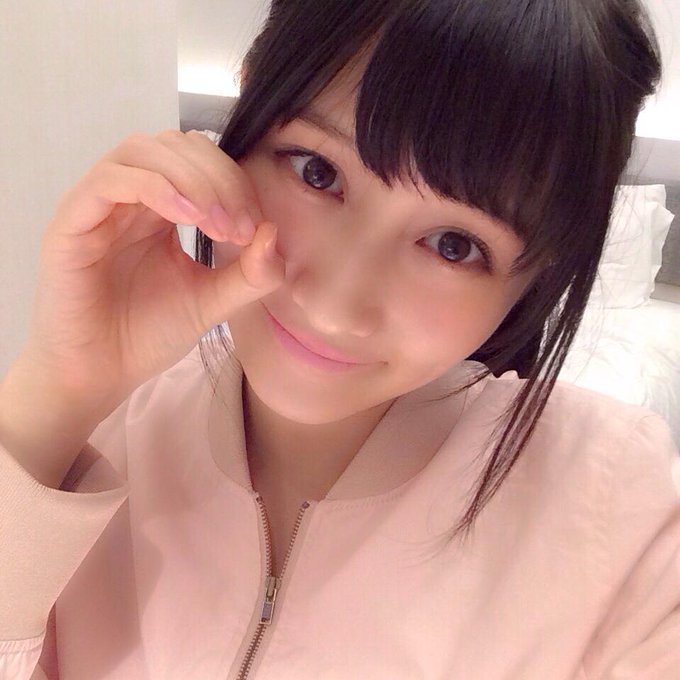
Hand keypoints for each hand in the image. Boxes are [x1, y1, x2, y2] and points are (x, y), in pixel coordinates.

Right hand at [22, 129, 283, 417]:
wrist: (102, 374)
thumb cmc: (150, 334)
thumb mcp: (213, 300)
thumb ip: (249, 273)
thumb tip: (274, 233)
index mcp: (160, 208)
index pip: (201, 161)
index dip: (235, 183)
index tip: (255, 230)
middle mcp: (128, 197)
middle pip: (175, 144)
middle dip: (218, 178)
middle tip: (238, 227)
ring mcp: (96, 206)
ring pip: (142, 150)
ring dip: (191, 179)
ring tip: (216, 223)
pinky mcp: (70, 222)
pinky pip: (110, 181)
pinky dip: (156, 189)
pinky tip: (186, 219)